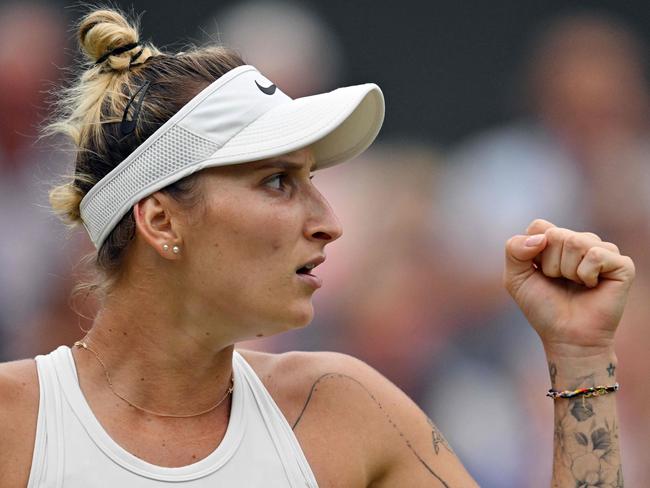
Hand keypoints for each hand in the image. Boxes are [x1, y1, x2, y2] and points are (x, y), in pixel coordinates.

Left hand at [504, 219, 634, 357]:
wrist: (566, 336)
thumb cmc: (543, 307)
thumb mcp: (515, 277)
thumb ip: (514, 249)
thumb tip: (542, 237)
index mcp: (556, 241)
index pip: (539, 226)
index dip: (532, 252)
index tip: (539, 272)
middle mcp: (580, 242)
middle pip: (555, 234)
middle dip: (550, 265)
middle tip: (559, 282)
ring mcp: (602, 251)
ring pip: (575, 242)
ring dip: (567, 271)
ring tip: (575, 284)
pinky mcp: (621, 264)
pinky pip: (596, 255)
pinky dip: (586, 275)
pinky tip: (591, 286)